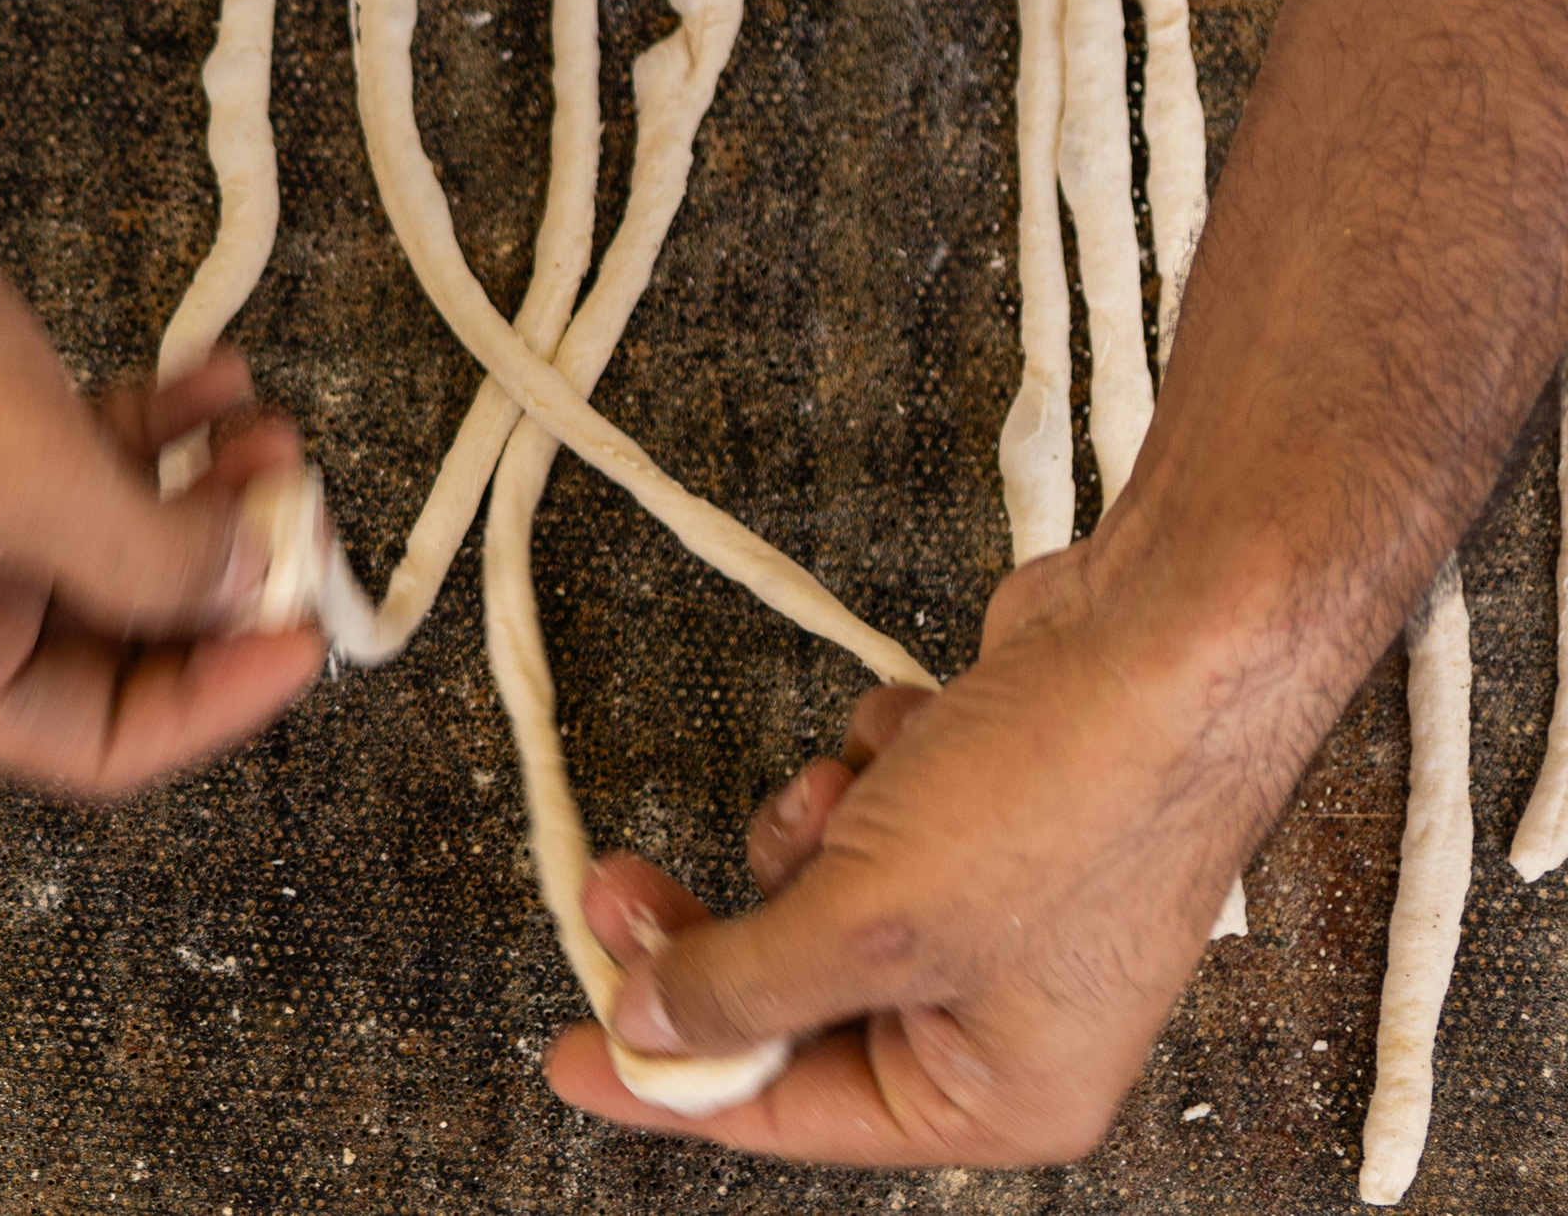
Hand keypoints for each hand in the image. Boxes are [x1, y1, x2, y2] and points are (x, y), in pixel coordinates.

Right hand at [0, 58, 323, 794]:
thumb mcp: (26, 471)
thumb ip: (150, 558)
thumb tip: (254, 591)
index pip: (96, 744)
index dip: (214, 703)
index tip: (306, 638)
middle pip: (122, 646)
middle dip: (223, 587)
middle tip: (309, 526)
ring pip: (122, 542)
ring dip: (209, 498)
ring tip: (277, 437)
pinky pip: (98, 457)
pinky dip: (164, 427)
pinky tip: (220, 380)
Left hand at [544, 538, 1275, 1163]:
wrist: (1175, 632)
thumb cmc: (1074, 794)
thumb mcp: (871, 923)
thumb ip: (744, 988)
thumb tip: (649, 1033)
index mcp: (1000, 1091)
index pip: (794, 1118)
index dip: (672, 1085)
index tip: (574, 1054)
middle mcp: (1004, 1016)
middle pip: (794, 1000)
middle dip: (716, 928)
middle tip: (616, 886)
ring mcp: (1000, 910)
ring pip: (822, 889)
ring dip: (811, 826)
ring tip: (849, 785)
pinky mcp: (990, 814)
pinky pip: (871, 811)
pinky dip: (873, 764)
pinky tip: (917, 732)